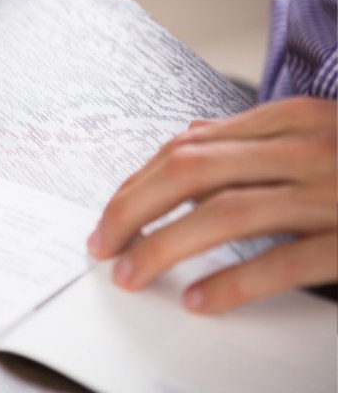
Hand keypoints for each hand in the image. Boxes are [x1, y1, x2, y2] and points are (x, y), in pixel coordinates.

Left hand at [88, 97, 336, 312]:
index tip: (110, 215)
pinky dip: (232, 282)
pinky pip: (282, 261)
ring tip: (130, 274)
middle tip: (102, 244)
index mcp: (294, 120)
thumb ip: (260, 139)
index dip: (137, 182)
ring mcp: (332, 192)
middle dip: (133, 210)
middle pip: (191, 172)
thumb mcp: (321, 136)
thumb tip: (193, 139)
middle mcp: (307, 148)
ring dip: (163, 247)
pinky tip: (198, 298)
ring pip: (224, 213)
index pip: (189, 147)